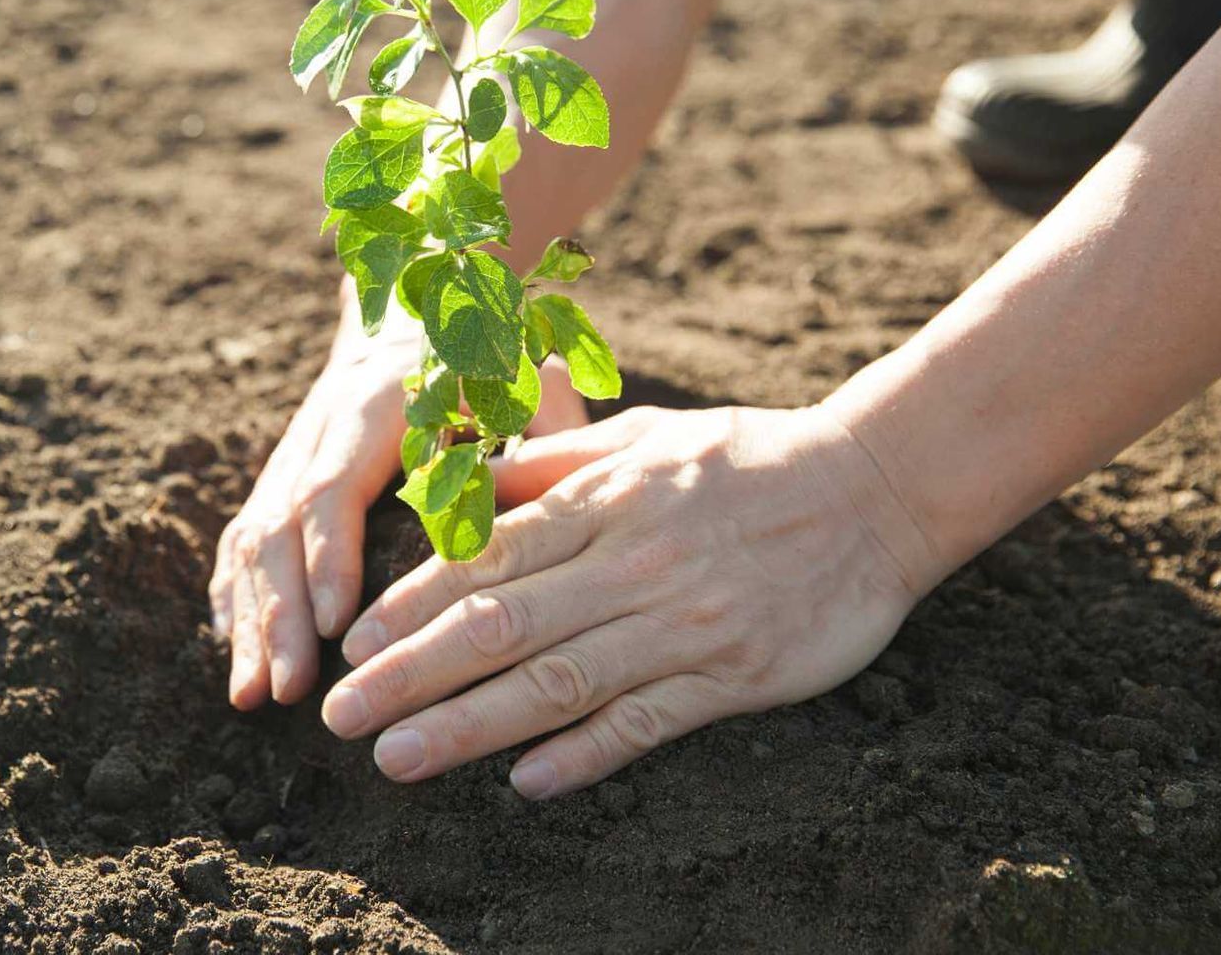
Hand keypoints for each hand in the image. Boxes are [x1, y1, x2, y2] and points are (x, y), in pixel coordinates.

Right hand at [212, 279, 587, 708]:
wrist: (418, 307)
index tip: (335, 623)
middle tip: (288, 688)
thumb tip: (535, 493)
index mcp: (375, 405)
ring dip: (250, 620)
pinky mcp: (281, 477)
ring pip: (253, 538)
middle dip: (278, 612)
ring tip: (252, 696)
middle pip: (278, 524)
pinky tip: (235, 656)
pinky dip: (234, 598)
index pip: (335, 485)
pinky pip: (244, 539)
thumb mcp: (521, 377)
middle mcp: (319, 430)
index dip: (329, 555)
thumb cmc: (485, 354)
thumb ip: (538, 427)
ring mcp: (292, 454)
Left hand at [318, 403, 940, 797]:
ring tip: (398, 759)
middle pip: (501, 626)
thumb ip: (556, 461)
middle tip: (342, 714)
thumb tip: (472, 484)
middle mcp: (631, 562)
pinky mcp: (733, 673)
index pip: (488, 557)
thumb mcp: (644, 436)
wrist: (878, 488)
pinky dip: (585, 753)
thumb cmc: (747, 458)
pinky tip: (526, 783)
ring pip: (558, 682)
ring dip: (469, 725)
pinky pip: (646, 721)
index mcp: (604, 501)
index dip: (412, 602)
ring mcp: (682, 623)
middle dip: (410, 673)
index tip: (355, 640)